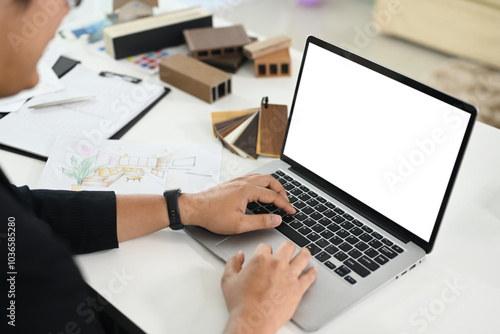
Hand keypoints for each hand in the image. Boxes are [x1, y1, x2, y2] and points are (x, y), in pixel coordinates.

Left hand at [179, 174, 295, 234]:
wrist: (194, 208)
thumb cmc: (212, 216)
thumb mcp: (239, 224)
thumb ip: (261, 222)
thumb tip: (276, 220)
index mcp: (247, 190)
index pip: (273, 196)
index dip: (285, 204)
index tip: (291, 211)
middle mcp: (244, 182)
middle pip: (270, 181)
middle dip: (281, 191)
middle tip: (286, 202)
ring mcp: (237, 181)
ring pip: (261, 177)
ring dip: (272, 186)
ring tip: (277, 196)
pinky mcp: (232, 183)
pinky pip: (253, 178)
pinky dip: (262, 183)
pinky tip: (261, 191)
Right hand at [221, 242, 316, 333]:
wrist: (253, 321)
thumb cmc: (240, 303)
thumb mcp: (228, 280)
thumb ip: (233, 263)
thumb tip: (239, 255)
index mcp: (260, 259)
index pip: (266, 246)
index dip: (265, 250)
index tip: (266, 254)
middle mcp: (277, 264)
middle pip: (288, 246)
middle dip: (287, 247)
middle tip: (287, 250)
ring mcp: (290, 276)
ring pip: (303, 257)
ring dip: (304, 254)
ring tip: (304, 253)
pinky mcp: (298, 288)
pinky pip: (310, 277)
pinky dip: (312, 272)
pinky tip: (313, 270)